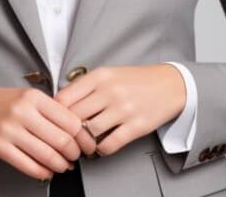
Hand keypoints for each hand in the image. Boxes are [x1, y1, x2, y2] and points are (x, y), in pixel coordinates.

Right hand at [0, 83, 96, 180]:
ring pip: (48, 156)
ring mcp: (9, 131)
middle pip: (62, 140)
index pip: (71, 121)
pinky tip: (46, 170)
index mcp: (33, 98)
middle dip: (74, 154)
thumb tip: (79, 132)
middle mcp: (22, 112)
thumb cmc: (1, 103)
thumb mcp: (28, 97)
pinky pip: (29, 166)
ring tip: (63, 165)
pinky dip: (43, 172)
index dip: (84, 137)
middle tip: (75, 156)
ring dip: (61, 165)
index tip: (88, 144)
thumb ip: (51, 110)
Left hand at [54, 65, 186, 155]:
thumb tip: (59, 103)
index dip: (55, 112)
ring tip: (81, 143)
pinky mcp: (137, 126)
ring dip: (82, 142)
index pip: (64, 98)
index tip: (54, 119)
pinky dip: (100, 149)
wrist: (171, 85)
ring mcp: (124, 109)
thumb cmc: (135, 80)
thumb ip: (84, 86)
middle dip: (66, 129)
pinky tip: (100, 147)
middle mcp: (109, 92)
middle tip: (65, 136)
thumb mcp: (106, 74)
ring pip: (89, 131)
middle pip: (74, 116)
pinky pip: (110, 144)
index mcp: (98, 77)